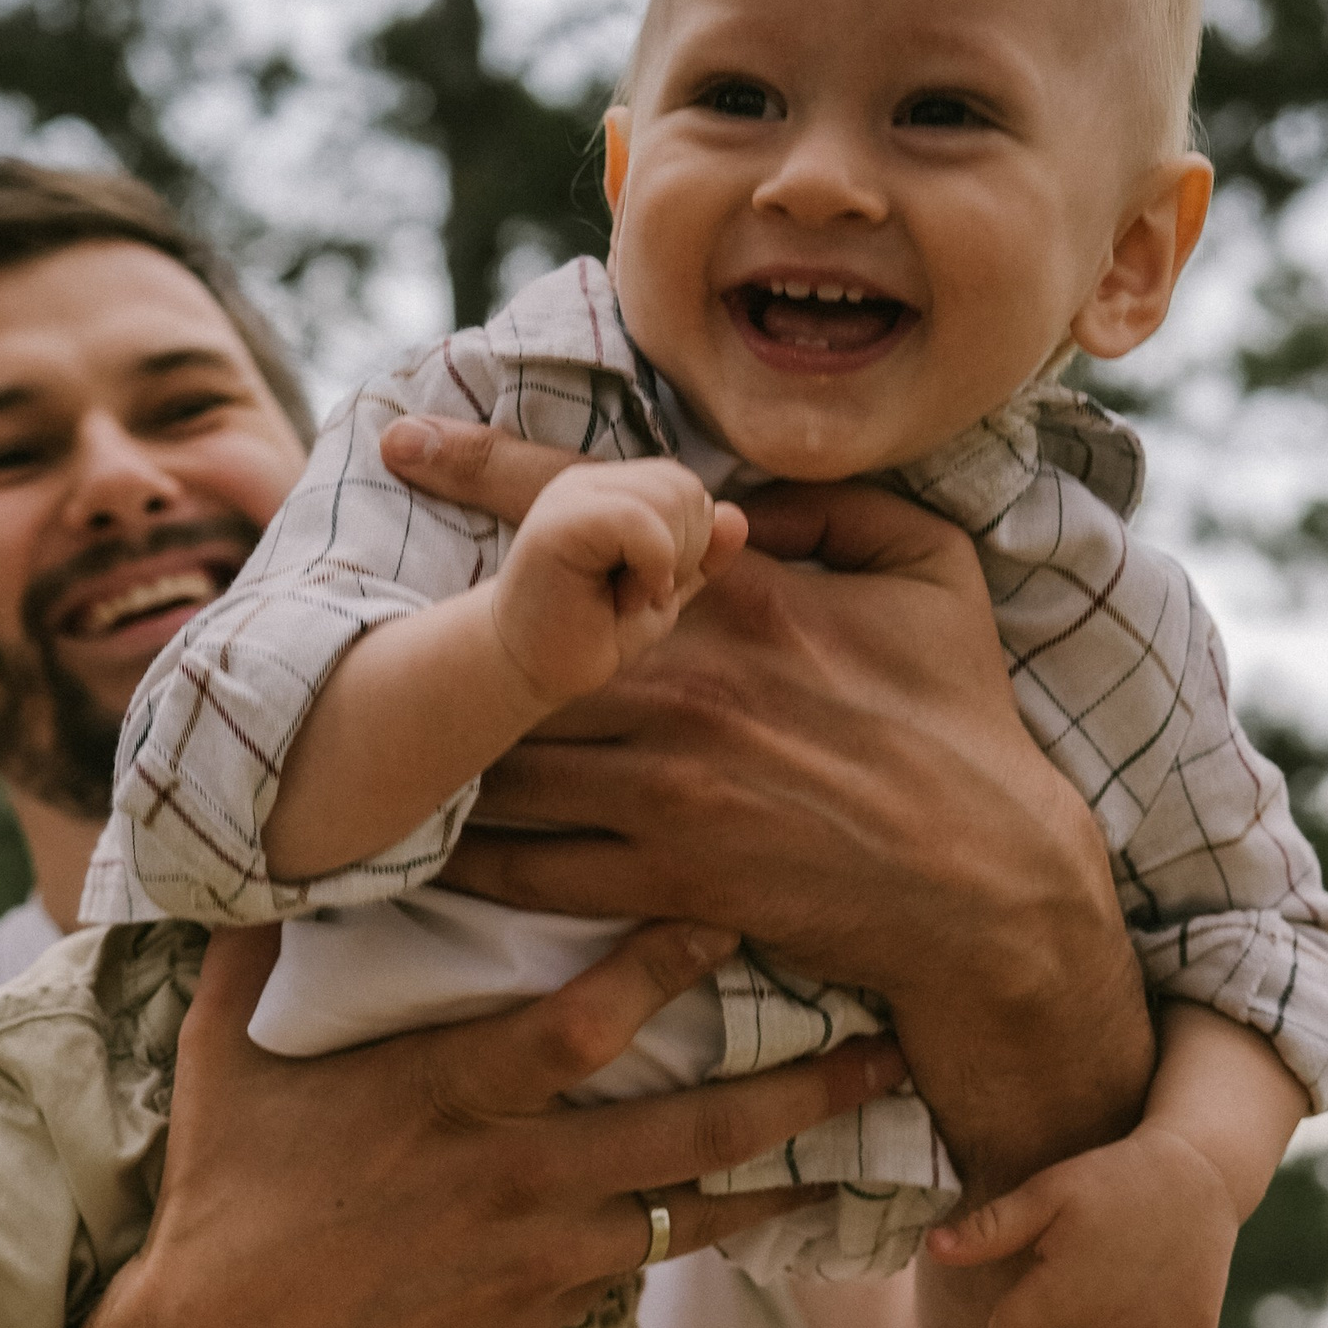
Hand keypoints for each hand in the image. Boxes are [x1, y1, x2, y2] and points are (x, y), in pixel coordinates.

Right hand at [106, 917, 910, 1327]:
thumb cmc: (222, 1197)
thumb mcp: (222, 1055)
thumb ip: (257, 946)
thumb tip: (276, 840)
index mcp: (443, 1093)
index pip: (585, 1019)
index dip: (670, 960)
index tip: (741, 905)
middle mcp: (512, 1173)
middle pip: (692, 1124)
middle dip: (802, 1084)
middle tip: (893, 1043)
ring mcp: (538, 1254)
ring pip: (698, 1206)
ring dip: (795, 1167)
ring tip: (879, 1132)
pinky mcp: (544, 1316)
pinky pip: (651, 1261)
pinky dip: (720, 1229)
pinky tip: (783, 1204)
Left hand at [385, 419, 1152, 1197]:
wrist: (984, 884)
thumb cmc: (963, 723)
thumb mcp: (930, 575)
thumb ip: (840, 506)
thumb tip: (755, 486)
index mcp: (740, 597)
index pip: (585, 512)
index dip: (480, 470)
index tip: (402, 443)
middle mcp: (685, 685)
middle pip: (510, 641)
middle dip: (420, 628)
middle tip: (342, 624)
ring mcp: (665, 788)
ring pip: (500, 758)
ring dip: (430, 746)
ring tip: (358, 735)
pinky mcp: (660, 879)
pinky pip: (524, 868)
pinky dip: (461, 855)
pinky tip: (416, 840)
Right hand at [488, 459, 744, 708]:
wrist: (524, 670)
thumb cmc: (587, 635)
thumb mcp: (661, 595)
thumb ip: (701, 557)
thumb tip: (737, 517)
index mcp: (612, 491)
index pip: (687, 488)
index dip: (691, 544)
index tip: (646, 589)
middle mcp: (591, 482)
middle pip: (686, 487)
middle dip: (685, 551)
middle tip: (637, 594)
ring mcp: (572, 494)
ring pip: (671, 496)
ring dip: (666, 561)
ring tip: (625, 595)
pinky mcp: (559, 519)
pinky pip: (641, 520)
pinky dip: (652, 566)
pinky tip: (623, 598)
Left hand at [925, 1126, 1236, 1327]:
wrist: (1198, 1175)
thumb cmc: (1109, 1181)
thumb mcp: (1045, 1193)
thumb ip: (989, 1229)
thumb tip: (931, 1247)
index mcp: (1060, 1294)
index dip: (1017, 1311)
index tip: (1040, 1277)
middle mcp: (1106, 1327)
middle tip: (1082, 1281)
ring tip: (1112, 1302)